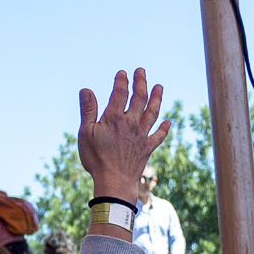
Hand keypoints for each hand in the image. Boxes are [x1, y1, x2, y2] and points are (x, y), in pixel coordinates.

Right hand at [76, 70, 169, 203]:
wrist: (114, 182)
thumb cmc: (96, 158)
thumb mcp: (85, 133)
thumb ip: (88, 110)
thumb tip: (86, 89)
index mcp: (114, 118)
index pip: (120, 93)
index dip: (121, 81)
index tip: (123, 73)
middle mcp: (131, 123)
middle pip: (139, 98)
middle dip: (141, 83)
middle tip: (141, 71)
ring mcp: (141, 135)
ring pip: (152, 112)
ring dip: (156, 98)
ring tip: (159, 87)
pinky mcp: (147, 148)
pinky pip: (158, 136)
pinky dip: (164, 129)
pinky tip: (168, 122)